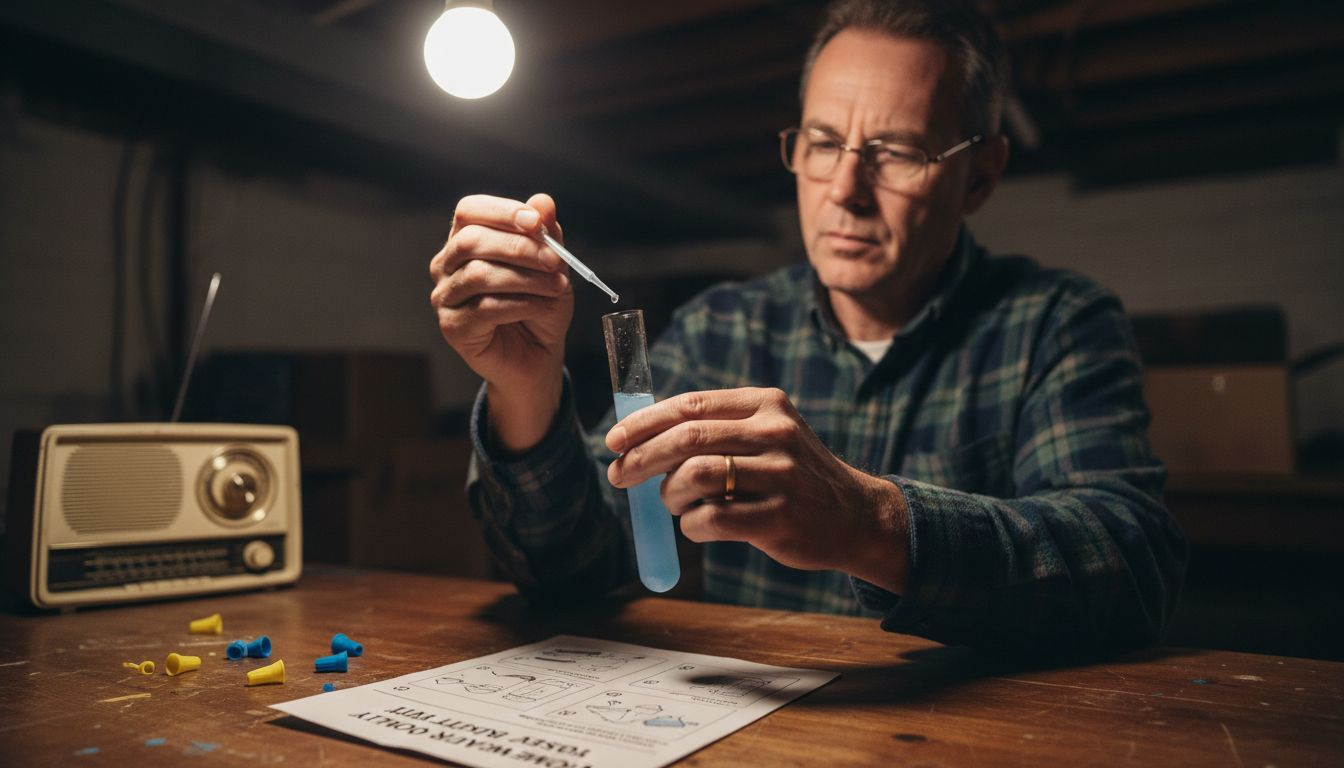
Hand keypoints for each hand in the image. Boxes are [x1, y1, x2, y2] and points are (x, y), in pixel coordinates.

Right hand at [430, 193, 572, 451]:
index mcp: (464, 241)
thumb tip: (544, 202)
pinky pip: (485, 308)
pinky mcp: (452, 327)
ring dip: (525, 279)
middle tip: (556, 261)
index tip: (536, 222)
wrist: (538, 357)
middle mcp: (446, 266)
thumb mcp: (551, 266)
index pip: (468, 211)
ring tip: (557, 287)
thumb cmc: (540, 306)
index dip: (501, 212)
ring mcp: (444, 297)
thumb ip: (546, 235)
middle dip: (519, 248)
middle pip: (471, 241)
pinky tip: (544, 307)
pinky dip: (522, 304)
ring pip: (478, 275)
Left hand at [604, 388, 908, 591]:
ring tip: (672, 504)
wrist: (856, 516)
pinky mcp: (779, 517)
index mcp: (766, 404)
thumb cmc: (793, 476)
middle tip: (619, 476)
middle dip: (641, 457)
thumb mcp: (767, 435)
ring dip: (668, 494)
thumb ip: (715, 431)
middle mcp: (775, 432)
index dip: (645, 422)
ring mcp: (780, 475)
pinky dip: (691, 525)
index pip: (691, 405)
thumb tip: (640, 438)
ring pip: (694, 476)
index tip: (614, 439)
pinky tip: (698, 526)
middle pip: (686, 438)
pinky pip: (710, 519)